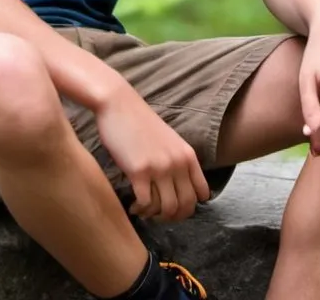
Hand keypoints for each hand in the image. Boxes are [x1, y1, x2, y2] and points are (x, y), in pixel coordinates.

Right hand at [94, 80, 209, 221]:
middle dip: (172, 216)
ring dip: (155, 215)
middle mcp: (178, 163)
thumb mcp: (168, 139)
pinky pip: (146, 203)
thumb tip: (176, 188)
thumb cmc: (138, 121)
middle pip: (186, 206)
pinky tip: (133, 205)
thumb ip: (176, 160)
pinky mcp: (139, 171)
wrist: (118, 103)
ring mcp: (160, 167)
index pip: (202, 194)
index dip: (189, 205)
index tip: (174, 205)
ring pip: (167, 209)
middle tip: (158, 215)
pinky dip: (140, 210)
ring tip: (144, 210)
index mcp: (188, 155)